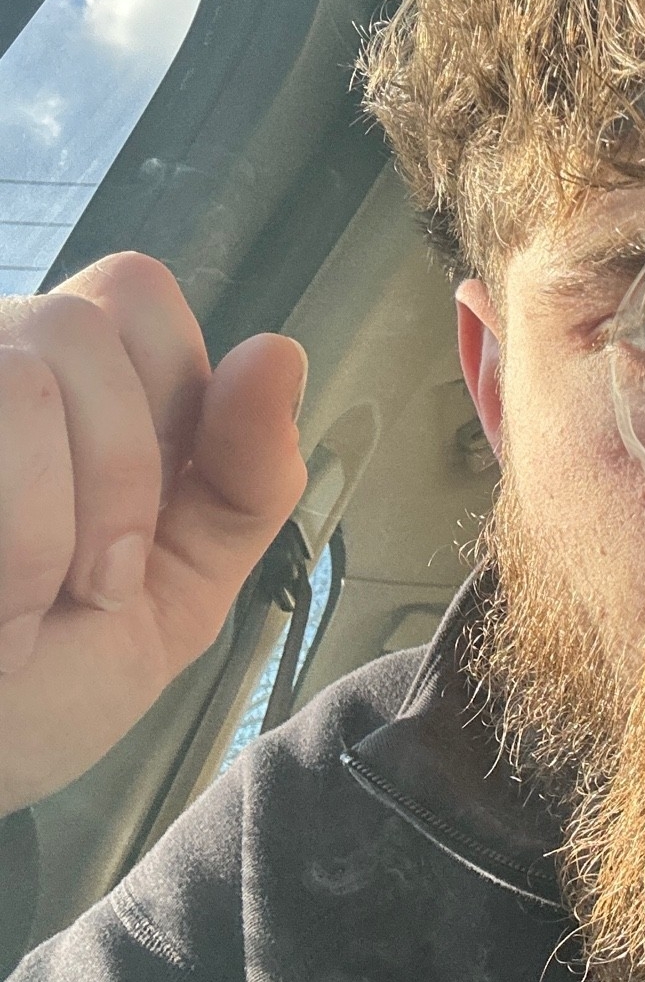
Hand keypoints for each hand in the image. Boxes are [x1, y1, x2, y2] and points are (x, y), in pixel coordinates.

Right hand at [0, 253, 308, 814]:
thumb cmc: (38, 689)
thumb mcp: (175, 594)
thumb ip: (245, 480)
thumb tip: (280, 352)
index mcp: (64, 387)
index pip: (134, 292)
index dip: (165, 399)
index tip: (147, 516)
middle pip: (79, 327)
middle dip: (115, 480)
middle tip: (91, 588)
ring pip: (22, 380)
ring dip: (46, 529)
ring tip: (22, 609)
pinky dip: (11, 554)